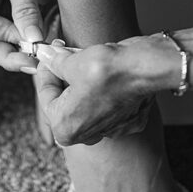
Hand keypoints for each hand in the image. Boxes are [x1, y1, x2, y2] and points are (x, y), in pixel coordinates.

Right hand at [0, 0, 58, 70]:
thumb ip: (26, 9)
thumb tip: (32, 40)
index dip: (6, 37)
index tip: (31, 43)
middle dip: (10, 53)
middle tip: (33, 64)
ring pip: (0, 40)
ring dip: (19, 52)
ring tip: (38, 61)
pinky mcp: (11, 7)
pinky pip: (14, 31)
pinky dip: (26, 42)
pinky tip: (39, 50)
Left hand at [35, 39, 154, 145]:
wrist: (146, 68)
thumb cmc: (108, 69)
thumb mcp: (71, 61)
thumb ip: (55, 62)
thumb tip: (48, 56)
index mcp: (65, 128)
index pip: (46, 94)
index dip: (46, 70)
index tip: (48, 56)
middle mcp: (87, 136)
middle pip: (67, 102)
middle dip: (64, 78)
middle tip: (63, 56)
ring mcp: (110, 130)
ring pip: (89, 104)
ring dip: (84, 84)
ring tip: (85, 61)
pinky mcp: (129, 122)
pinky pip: (110, 105)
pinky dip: (107, 90)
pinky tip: (107, 75)